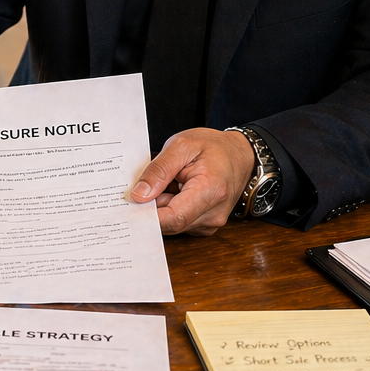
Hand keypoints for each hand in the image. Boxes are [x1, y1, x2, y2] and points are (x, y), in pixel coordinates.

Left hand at [130, 128, 256, 235]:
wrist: (241, 155)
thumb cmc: (214, 147)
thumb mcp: (182, 146)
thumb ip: (159, 170)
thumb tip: (139, 195)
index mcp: (210, 191)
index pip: (173, 218)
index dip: (147, 216)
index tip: (127, 207)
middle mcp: (213, 214)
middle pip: (170, 223)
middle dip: (151, 207)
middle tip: (142, 186)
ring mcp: (211, 222)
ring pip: (172, 224)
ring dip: (162, 206)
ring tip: (167, 182)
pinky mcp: (206, 224)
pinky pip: (180, 222)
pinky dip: (171, 207)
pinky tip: (174, 191)